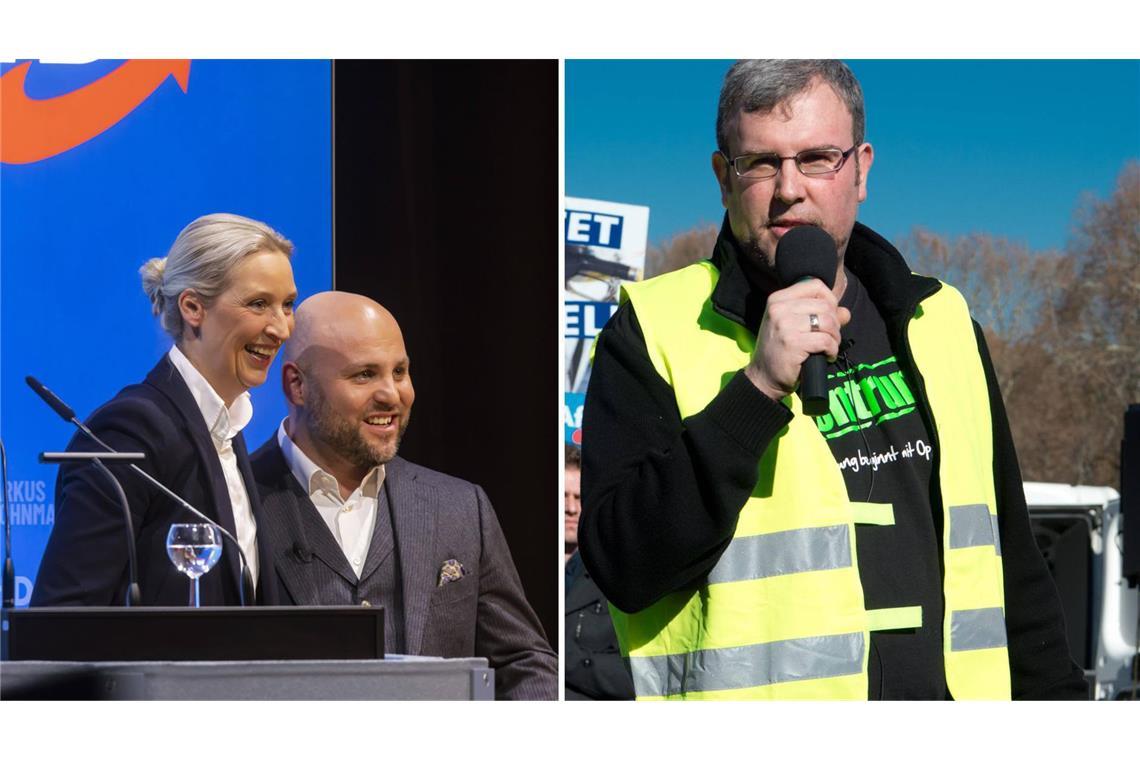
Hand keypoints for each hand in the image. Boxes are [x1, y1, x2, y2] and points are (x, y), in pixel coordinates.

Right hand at [744, 279, 850, 400]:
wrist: (763, 377)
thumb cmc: (780, 350)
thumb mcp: (795, 326)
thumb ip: (820, 315)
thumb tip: (845, 312)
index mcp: (778, 299)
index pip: (814, 285)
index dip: (829, 299)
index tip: (829, 316)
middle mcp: (779, 308)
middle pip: (825, 305)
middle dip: (835, 323)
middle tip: (830, 338)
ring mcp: (785, 325)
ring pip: (827, 322)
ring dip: (835, 337)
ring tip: (829, 347)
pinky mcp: (793, 342)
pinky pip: (826, 340)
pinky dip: (832, 350)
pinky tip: (827, 356)